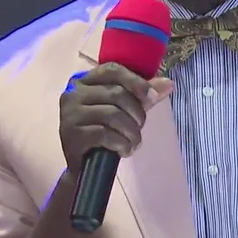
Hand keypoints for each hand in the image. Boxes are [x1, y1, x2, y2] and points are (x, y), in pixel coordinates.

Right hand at [58, 63, 174, 173]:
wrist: (83, 167)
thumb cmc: (103, 133)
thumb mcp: (124, 111)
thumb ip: (142, 96)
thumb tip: (168, 83)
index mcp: (84, 82)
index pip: (112, 70)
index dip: (136, 81)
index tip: (153, 97)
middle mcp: (72, 94)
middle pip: (117, 93)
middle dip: (137, 113)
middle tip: (139, 127)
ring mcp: (69, 114)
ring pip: (113, 114)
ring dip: (131, 132)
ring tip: (133, 142)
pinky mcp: (72, 135)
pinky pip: (105, 134)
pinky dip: (121, 144)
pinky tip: (124, 150)